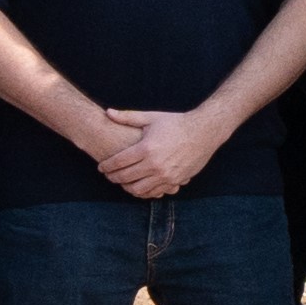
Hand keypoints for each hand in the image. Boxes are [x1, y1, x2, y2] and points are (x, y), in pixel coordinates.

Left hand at [96, 107, 222, 197]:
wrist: (204, 132)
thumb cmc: (176, 123)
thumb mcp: (152, 118)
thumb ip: (128, 117)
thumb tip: (107, 112)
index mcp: (146, 148)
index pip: (118, 162)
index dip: (106, 166)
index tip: (101, 167)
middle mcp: (154, 164)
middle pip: (125, 177)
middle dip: (113, 177)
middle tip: (109, 175)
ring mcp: (166, 175)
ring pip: (138, 189)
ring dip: (126, 187)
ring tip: (123, 182)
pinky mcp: (175, 181)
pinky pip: (154, 192)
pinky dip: (143, 192)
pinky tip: (139, 185)